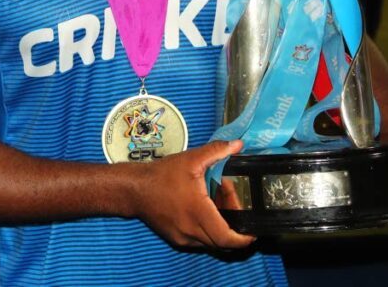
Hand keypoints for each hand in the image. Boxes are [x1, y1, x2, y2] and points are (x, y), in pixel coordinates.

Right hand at [133, 140, 254, 249]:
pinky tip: (204, 209)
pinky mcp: (176, 239)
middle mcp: (191, 231)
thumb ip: (216, 151)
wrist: (134, 190)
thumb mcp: (191, 159)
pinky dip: (207, 229)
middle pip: (222, 241)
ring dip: (220, 227)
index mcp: (198, 213)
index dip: (243, 239)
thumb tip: (238, 144)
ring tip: (218, 203)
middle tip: (234, 206)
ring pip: (211, 242)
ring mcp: (183, 238)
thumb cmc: (162, 175)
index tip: (253, 232)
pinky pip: (199, 240)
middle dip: (234, 226)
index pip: (226, 237)